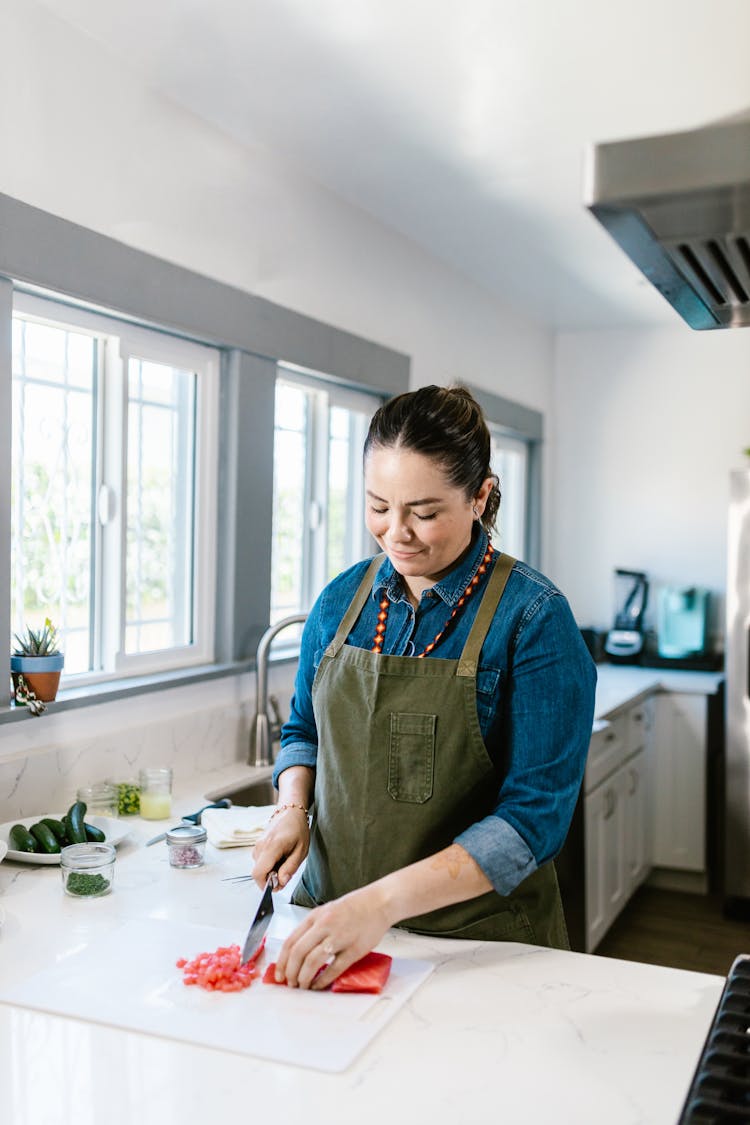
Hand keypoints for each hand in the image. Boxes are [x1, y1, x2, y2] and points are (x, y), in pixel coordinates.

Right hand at [250, 807, 309, 888]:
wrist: (290, 811)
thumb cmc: (298, 829)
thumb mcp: (301, 851)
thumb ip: (290, 868)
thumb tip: (280, 883)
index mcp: (272, 846)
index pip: (258, 873)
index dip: (265, 885)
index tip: (278, 886)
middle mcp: (260, 846)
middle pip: (258, 872)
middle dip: (270, 878)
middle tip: (286, 873)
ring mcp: (257, 844)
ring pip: (259, 867)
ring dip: (270, 871)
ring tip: (284, 861)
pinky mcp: (257, 844)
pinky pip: (260, 861)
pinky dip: (268, 864)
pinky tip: (279, 857)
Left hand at [274, 884, 390, 989]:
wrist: (379, 902)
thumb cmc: (354, 907)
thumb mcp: (327, 911)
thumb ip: (313, 928)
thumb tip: (298, 951)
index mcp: (316, 916)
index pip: (291, 941)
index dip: (282, 961)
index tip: (279, 973)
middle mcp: (325, 925)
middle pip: (298, 952)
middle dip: (290, 972)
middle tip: (290, 983)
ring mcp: (339, 937)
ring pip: (313, 961)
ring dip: (304, 977)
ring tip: (303, 985)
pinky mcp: (354, 949)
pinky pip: (334, 968)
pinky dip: (323, 980)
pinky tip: (318, 985)